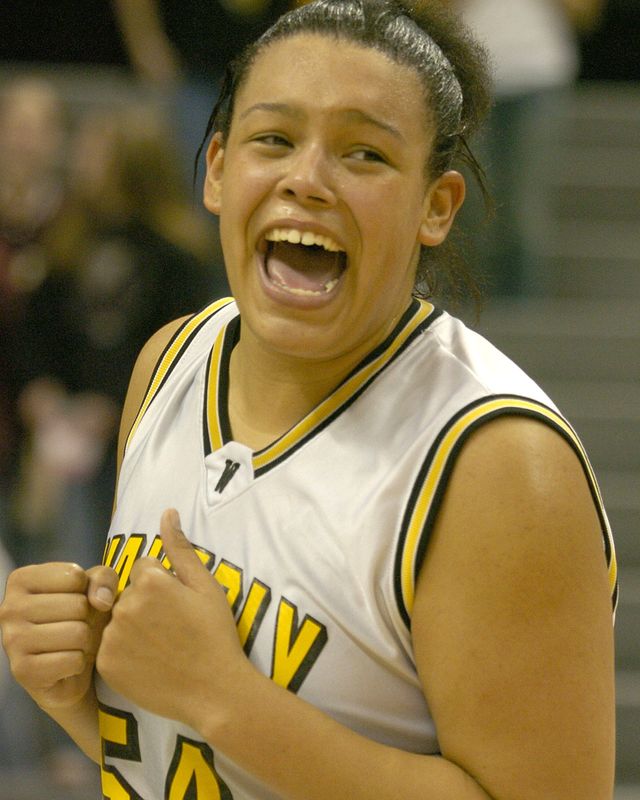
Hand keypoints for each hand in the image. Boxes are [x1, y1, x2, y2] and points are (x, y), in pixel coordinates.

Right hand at [0, 562, 117, 709]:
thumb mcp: (94, 587)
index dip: (86, 591)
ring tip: (72, 644)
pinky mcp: (23, 670)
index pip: (74, 576)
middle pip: (77, 605)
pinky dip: (79, 663)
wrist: (68, 668)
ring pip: (77, 633)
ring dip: (85, 641)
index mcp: (21, 580)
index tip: (74, 601)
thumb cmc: (78, 619)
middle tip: (75, 627)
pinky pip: (73, 660)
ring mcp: (12, 640)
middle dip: (87, 619)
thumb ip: (103, 578)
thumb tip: (101, 600)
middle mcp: (9, 608)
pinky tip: (66, 663)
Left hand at [97, 509, 248, 731]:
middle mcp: (125, 604)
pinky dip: (124, 652)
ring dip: (133, 627)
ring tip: (162, 646)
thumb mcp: (206, 586)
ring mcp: (112, 635)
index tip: (179, 606)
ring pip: (117, 618)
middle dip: (146, 603)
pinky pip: (110, 646)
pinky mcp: (106, 663)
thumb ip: (181, 547)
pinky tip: (148, 662)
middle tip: (172, 627)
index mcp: (151, 580)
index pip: (144, 568)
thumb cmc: (215, 634)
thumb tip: (166, 511)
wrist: (214, 690)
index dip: (164, 585)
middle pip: (129, 592)